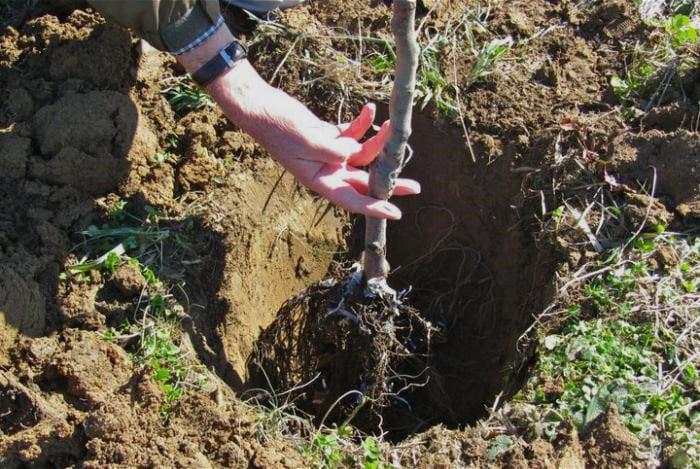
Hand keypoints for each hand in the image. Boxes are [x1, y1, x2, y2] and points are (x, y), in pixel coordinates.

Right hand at [268, 103, 419, 219]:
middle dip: (388, 182)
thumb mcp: (308, 141)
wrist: (262, 108)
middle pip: (364, 181)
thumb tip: (356, 152)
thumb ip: (335, 150)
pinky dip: (362, 123)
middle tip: (415, 186)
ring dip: (378, 141)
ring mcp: (329, 154)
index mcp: (320, 180)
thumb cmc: (279, 128)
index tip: (395, 212)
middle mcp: (327, 171)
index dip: (374, 207)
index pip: (351, 199)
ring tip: (391, 126)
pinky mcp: (329, 137)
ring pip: (363, 155)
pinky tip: (370, 109)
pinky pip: (353, 134)